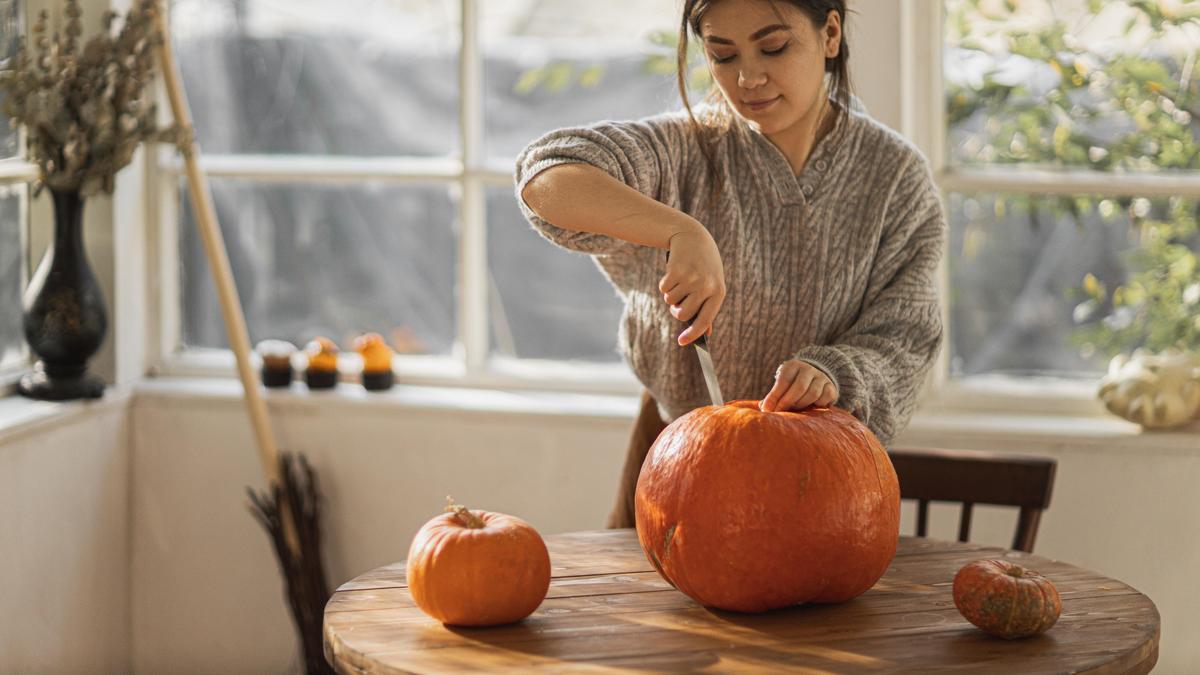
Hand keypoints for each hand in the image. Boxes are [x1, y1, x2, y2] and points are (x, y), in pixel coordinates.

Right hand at [660, 223, 724, 345]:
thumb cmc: (704, 266)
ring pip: (671, 301)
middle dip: (676, 311)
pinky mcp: (675, 271)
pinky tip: (673, 273)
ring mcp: (690, 278)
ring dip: (671, 295)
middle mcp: (705, 286)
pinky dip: (665, 284)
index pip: (705, 320)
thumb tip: (705, 333)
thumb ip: (708, 308)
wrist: (692, 237)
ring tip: (680, 280)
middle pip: (682, 314)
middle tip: (677, 302)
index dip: (693, 334)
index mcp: (718, 292)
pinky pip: (664, 289)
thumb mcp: (712, 284)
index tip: (681, 342)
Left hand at [760, 360, 837, 411]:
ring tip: (794, 410)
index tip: (767, 409)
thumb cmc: (792, 386)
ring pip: (812, 393)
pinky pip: (823, 399)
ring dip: (801, 405)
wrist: (815, 379)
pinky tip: (809, 408)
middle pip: (799, 387)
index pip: (784, 380)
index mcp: (793, 366)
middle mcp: (808, 369)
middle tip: (779, 413)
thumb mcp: (782, 385)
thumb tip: (764, 408)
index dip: (775, 396)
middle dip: (787, 402)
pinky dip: (815, 406)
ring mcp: (821, 377)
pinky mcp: (831, 387)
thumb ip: (773, 396)